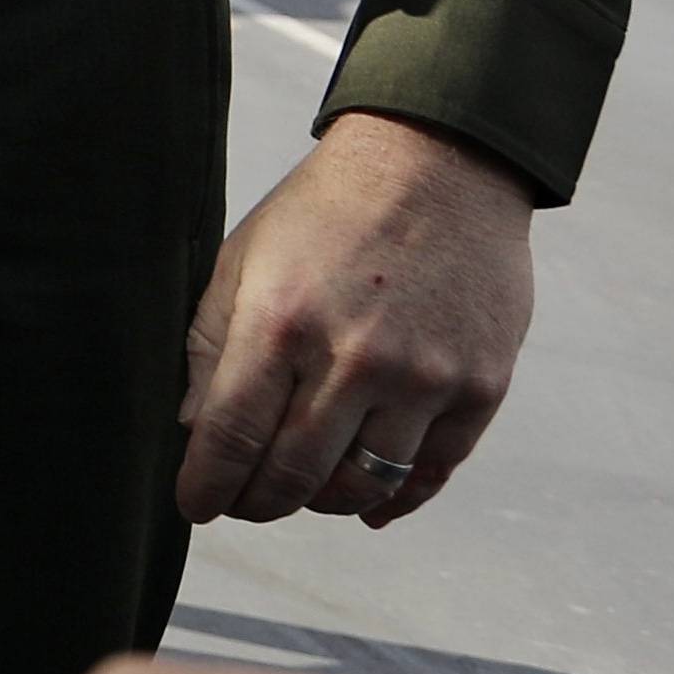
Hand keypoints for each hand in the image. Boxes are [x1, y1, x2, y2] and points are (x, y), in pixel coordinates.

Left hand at [182, 110, 534, 522]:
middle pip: (295, 474)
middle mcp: (354, 358)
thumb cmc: (324, 214)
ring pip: (363, 486)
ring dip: (322, 504)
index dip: (207, 485)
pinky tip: (364, 506)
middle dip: (257, 503)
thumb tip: (193, 431)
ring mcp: (424, 378)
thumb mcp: (244, 259)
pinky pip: (431, 473)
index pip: (230, 436)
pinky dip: (393, 500)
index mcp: (280, 322)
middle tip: (242, 505)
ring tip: (300, 493)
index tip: (193, 507)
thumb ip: (211, 345)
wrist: (437, 167)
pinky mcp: (480, 388)